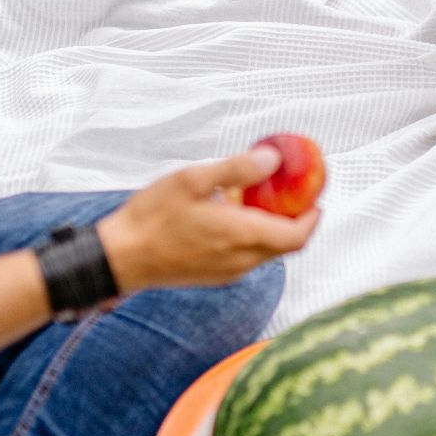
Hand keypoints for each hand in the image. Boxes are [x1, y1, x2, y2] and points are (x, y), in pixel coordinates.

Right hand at [97, 148, 319, 291]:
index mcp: (240, 236)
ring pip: (267, 252)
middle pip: (286, 246)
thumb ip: (236, 169)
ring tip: (257, 198)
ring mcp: (228, 272)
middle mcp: (240, 260)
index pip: (297, 236)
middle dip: (296, 220)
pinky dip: (253, 237)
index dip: (313, 218)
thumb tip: (273, 159)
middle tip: (292, 193)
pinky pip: (247, 257)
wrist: (120, 258)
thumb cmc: (151, 217)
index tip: (316, 197)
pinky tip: (231, 215)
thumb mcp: (192, 179)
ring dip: (272, 227)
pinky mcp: (215, 276)